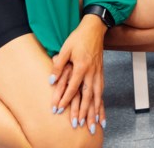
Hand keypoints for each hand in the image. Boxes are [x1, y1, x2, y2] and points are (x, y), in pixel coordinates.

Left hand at [50, 16, 105, 132]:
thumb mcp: (65, 48)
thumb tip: (51, 80)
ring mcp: (98, 72)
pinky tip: (100, 107)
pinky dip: (101, 100)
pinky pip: (102, 89)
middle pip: (88, 96)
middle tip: (79, 124)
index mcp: (81, 66)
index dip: (65, 99)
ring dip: (95, 109)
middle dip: (83, 111)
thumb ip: (58, 65)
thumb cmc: (79, 37)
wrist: (95, 28)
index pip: (73, 88)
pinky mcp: (101, 71)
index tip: (58, 109)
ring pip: (98, 95)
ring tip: (95, 122)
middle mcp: (92, 72)